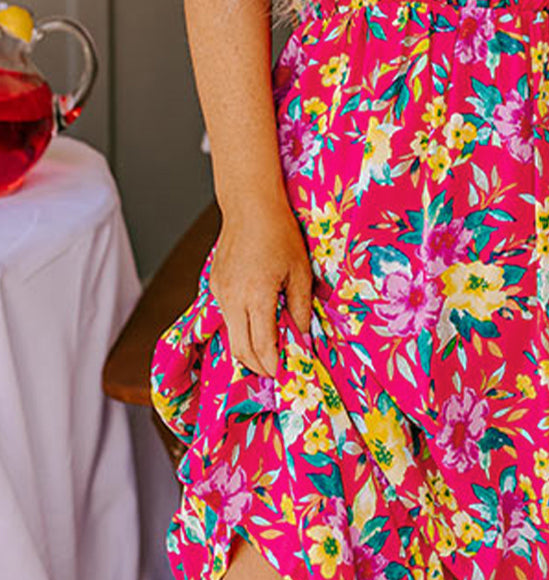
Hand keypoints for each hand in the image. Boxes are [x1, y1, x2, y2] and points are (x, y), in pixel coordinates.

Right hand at [209, 201, 313, 376]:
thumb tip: (302, 334)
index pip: (262, 346)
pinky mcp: (214, 285)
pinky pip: (226, 315)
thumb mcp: (300, 270)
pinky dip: (240, 327)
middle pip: (240, 349)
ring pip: (230, 334)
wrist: (250, 205)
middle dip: (258, 366)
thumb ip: (300, 306)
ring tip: (268, 352)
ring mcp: (220, 292)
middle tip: (276, 371)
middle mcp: (233, 298)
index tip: (285, 373)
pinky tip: (255, 324)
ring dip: (247, 348)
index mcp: (256, 296)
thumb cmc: (280, 233)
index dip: (274, 364)